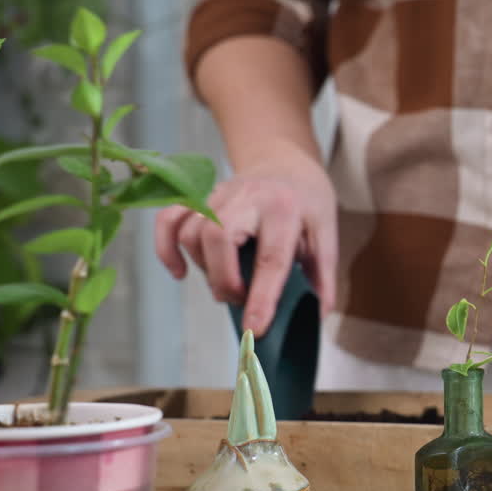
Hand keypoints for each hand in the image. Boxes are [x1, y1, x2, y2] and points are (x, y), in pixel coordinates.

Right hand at [154, 157, 337, 336]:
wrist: (286, 162)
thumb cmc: (306, 201)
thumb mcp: (325, 234)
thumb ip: (321, 276)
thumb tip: (318, 315)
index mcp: (284, 208)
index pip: (270, 258)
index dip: (261, 298)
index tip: (254, 328)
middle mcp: (247, 197)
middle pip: (217, 239)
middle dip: (225, 280)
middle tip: (240, 298)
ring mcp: (218, 194)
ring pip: (192, 233)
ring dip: (205, 269)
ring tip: (228, 282)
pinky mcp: (198, 196)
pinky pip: (168, 219)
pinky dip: (166, 248)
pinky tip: (180, 272)